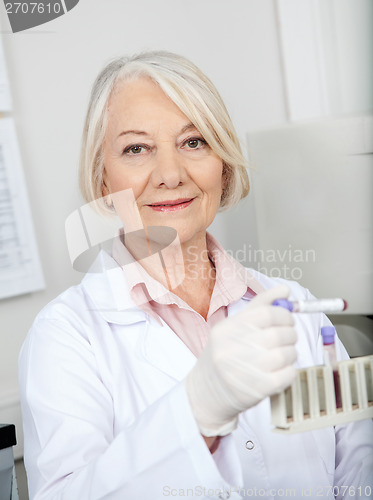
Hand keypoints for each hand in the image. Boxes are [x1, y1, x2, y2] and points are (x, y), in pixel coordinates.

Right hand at [185, 285, 296, 435]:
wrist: (205, 393)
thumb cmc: (222, 356)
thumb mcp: (232, 328)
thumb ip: (258, 307)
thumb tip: (285, 291)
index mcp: (226, 329)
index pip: (266, 313)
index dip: (284, 314)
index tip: (288, 319)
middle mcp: (231, 348)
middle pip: (277, 334)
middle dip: (291, 333)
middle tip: (289, 337)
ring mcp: (244, 370)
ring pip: (286, 354)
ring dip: (292, 352)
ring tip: (285, 354)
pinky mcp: (256, 390)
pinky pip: (287, 374)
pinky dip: (290, 370)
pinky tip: (282, 370)